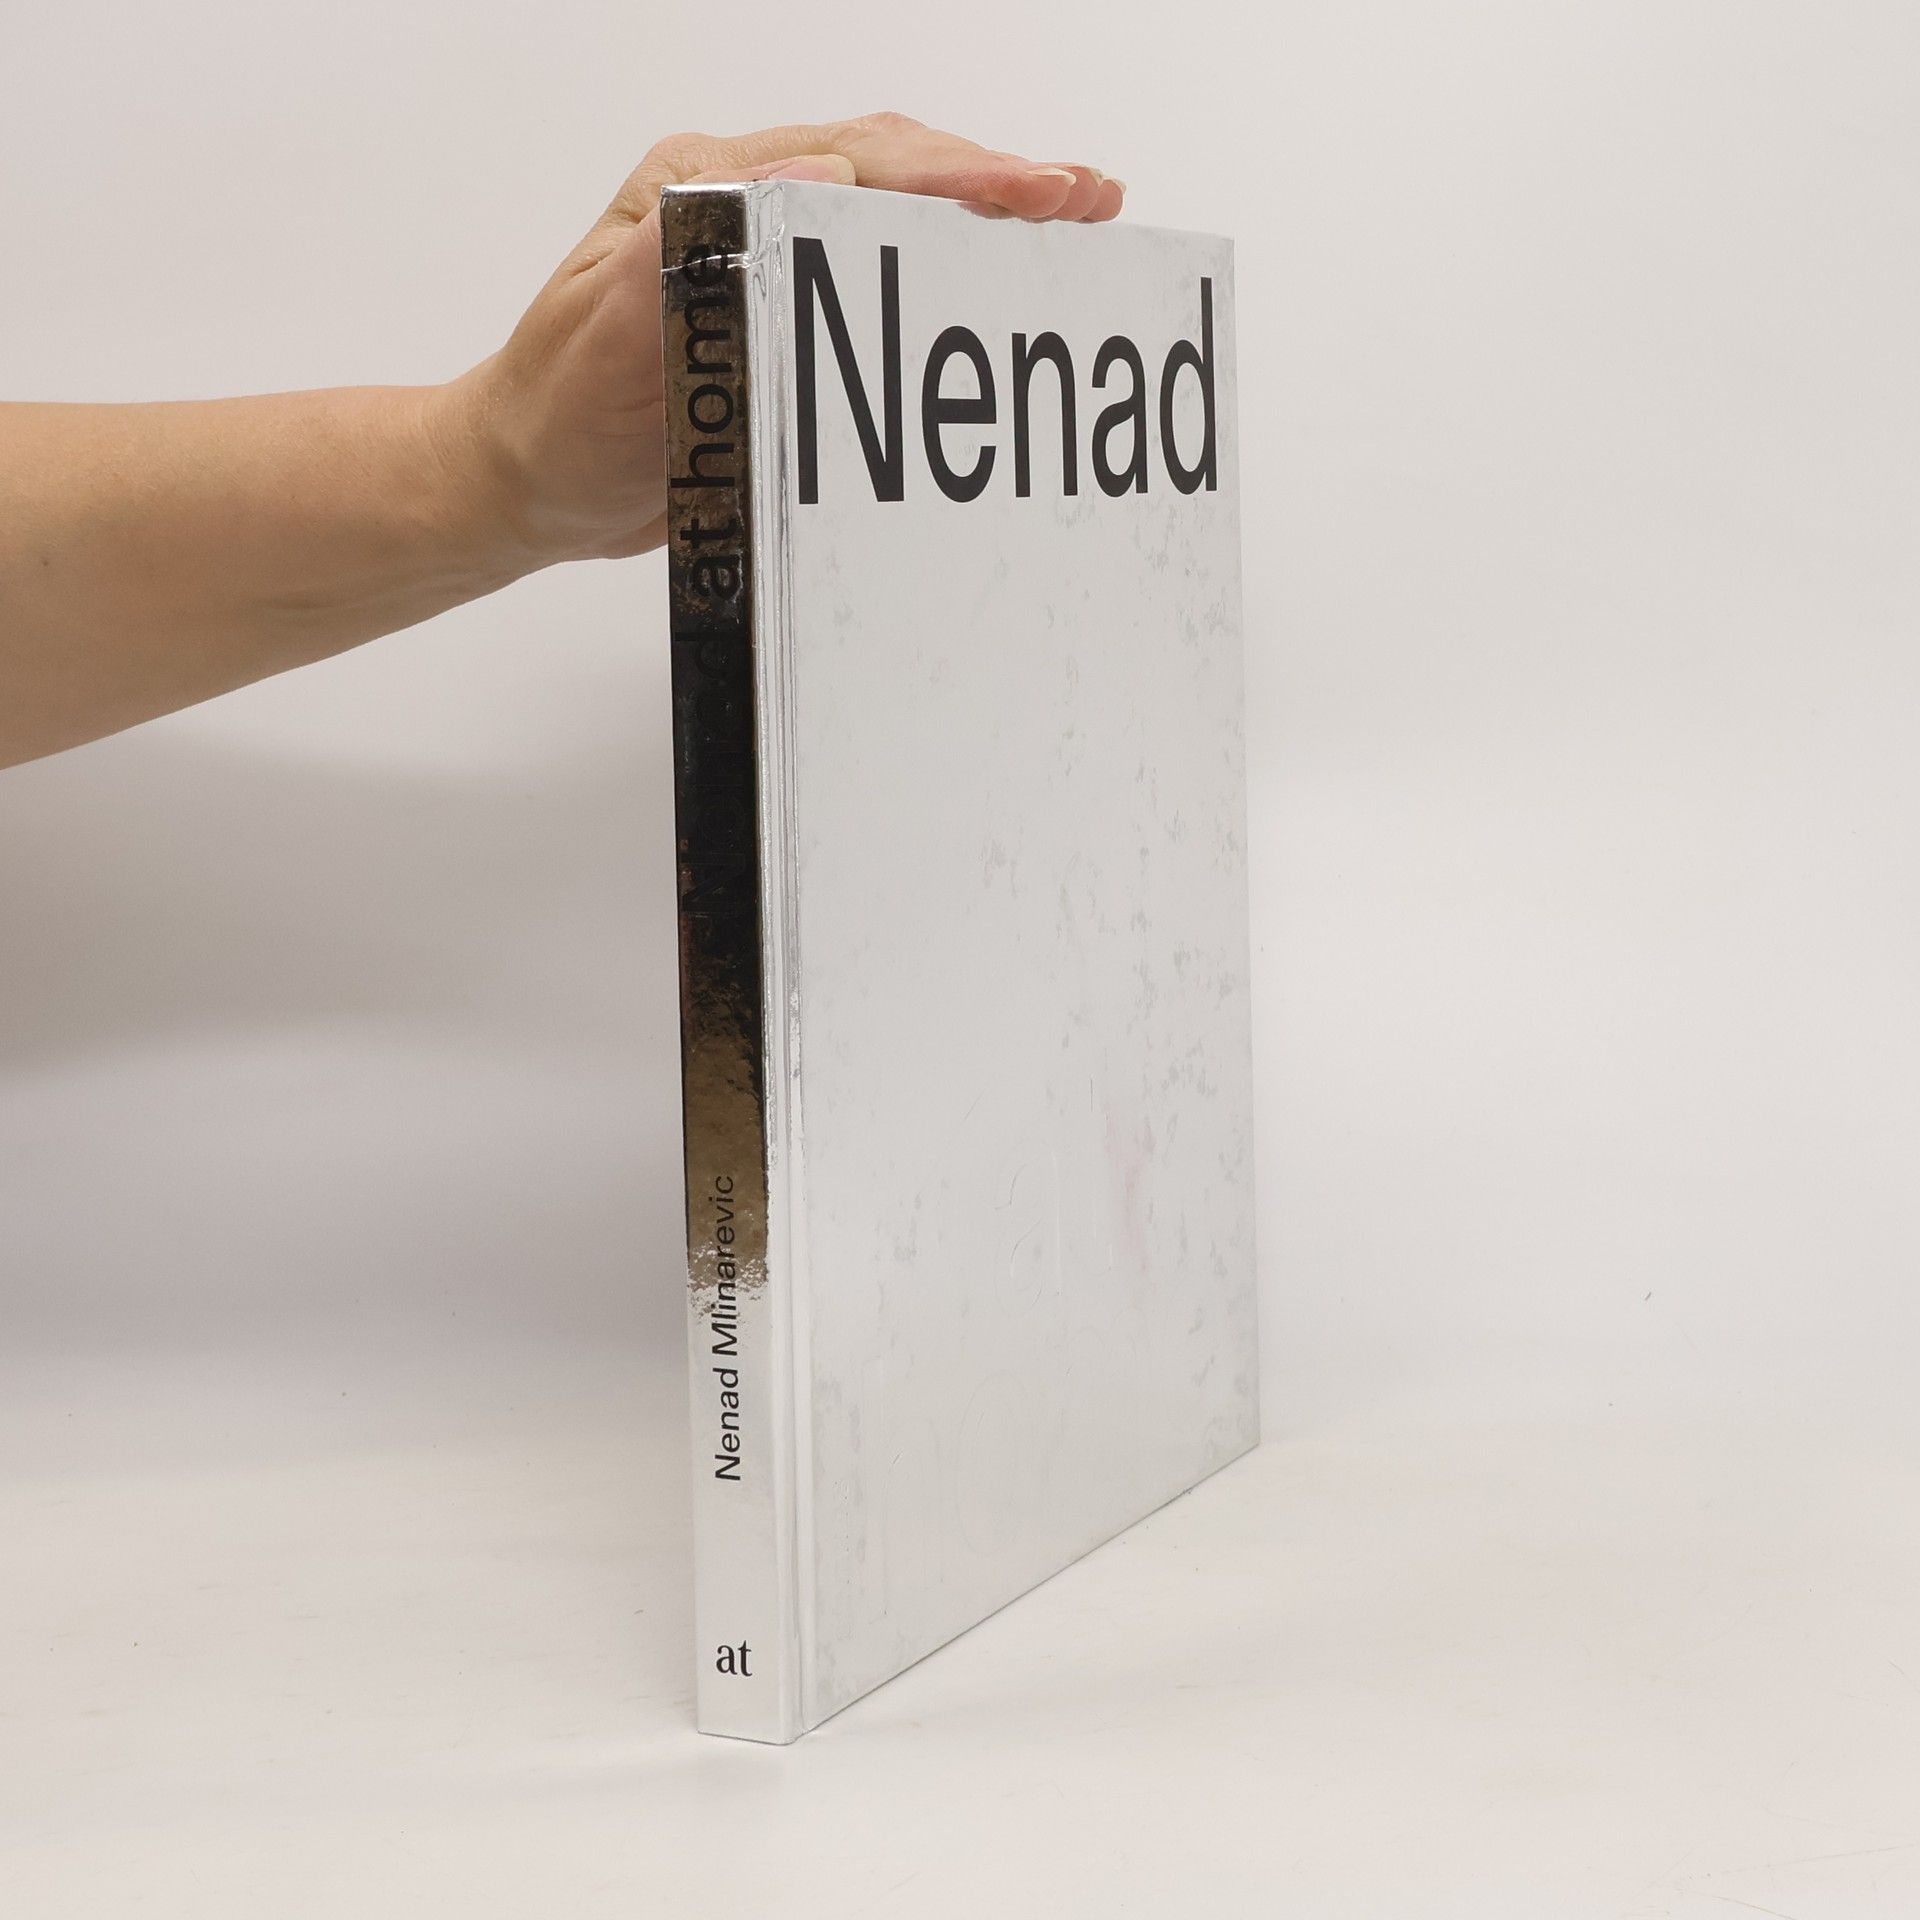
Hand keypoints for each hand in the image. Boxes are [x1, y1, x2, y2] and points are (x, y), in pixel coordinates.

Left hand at [446, 114, 1124, 568]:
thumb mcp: (610, 332)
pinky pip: (878, 278)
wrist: (529, 480)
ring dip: (984, 216)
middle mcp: (739, 206)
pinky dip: (947, 270)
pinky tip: (996, 279)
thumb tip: (812, 176)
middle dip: (996, 181)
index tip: (1035, 190)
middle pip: (891, 170)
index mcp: (701, 189)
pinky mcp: (780, 314)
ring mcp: (763, 257)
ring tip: (1073, 219)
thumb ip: (696, 249)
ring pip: (895, 212)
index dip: (954, 175)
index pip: (852, 163)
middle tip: (1088, 196)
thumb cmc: (558, 414)